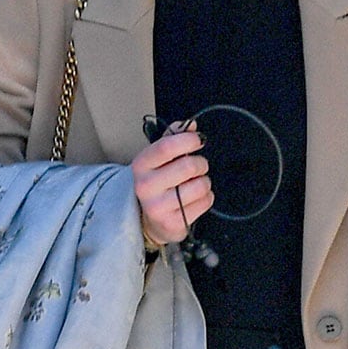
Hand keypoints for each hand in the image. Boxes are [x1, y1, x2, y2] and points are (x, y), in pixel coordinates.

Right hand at [131, 123, 212, 249]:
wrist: (150, 220)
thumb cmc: (158, 184)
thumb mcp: (158, 159)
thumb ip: (173, 138)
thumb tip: (191, 125)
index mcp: (141, 165)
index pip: (166, 147)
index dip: (188, 140)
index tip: (198, 140)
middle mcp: (146, 186)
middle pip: (188, 166)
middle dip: (200, 164)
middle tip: (198, 167)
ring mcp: (158, 207)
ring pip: (200, 185)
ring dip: (204, 182)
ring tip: (195, 184)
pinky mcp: (173, 223)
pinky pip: (205, 202)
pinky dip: (206, 198)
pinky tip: (196, 199)